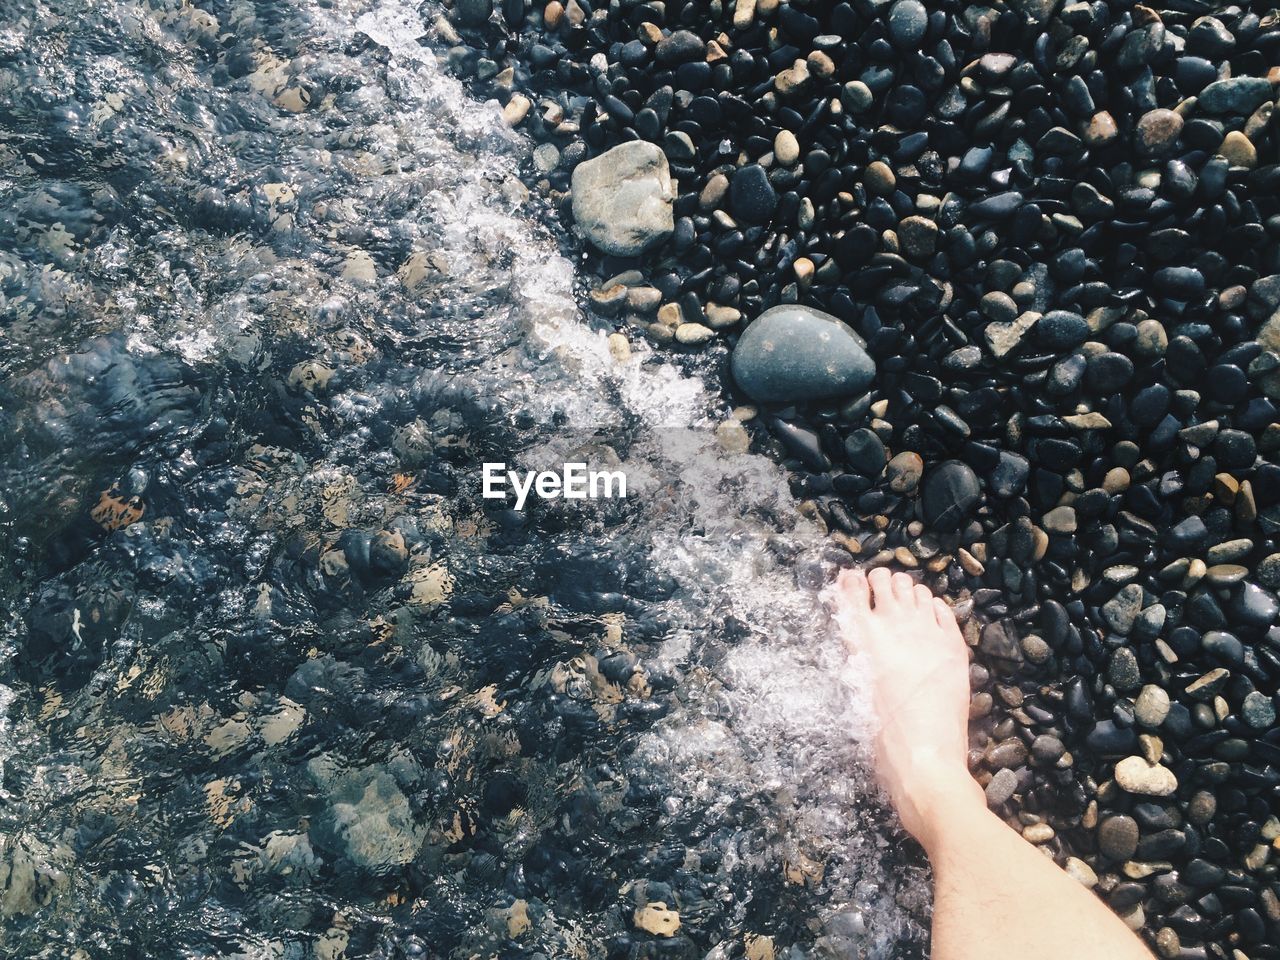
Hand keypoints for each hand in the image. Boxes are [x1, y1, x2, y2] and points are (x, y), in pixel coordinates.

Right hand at [831, 568, 983, 846]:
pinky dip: (932, 606)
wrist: (925, 761)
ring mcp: (929, 633)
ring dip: (906, 592)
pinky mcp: (954, 646)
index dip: (849, 582)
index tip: (850, 582)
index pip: (851, 590)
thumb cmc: (881, 737)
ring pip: (915, 590)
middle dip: (879, 583)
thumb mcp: (854, 692)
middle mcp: (895, 626)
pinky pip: (943, 610)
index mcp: (863, 638)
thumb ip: (855, 656)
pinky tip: (928, 614)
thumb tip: (857, 636)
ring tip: (902, 603)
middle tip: (878, 593)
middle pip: (885, 581)